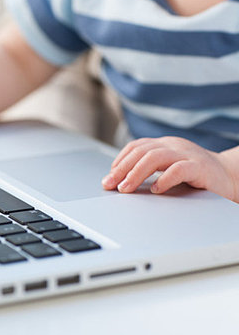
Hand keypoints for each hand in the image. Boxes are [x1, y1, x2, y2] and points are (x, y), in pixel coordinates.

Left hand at [101, 137, 235, 199]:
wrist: (231, 177)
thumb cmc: (195, 177)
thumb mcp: (167, 171)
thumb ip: (147, 173)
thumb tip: (118, 183)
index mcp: (164, 144)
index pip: (136, 147)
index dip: (119, 161)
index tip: (108, 178)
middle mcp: (174, 145)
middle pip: (141, 151)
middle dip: (122, 169)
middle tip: (110, 185)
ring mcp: (187, 154)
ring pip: (155, 156)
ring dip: (136, 173)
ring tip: (126, 188)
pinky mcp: (200, 167)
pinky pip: (179, 169)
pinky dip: (164, 179)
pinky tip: (156, 190)